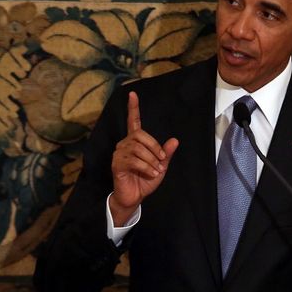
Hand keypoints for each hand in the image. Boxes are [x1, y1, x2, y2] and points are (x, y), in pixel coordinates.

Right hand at [109, 91, 178, 225]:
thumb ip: (166, 154)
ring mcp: (119, 154)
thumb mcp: (160, 166)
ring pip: (137, 148)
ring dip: (151, 159)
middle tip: (161, 160)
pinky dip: (146, 167)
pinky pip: (133, 160)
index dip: (133, 108)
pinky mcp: (117, 164)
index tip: (133, 94)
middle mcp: (125, 144)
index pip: (133, 121)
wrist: (134, 197)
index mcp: (135, 142)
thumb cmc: (145, 180)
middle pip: (140, 135)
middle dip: (154, 147)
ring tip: (156, 170)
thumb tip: (175, 140)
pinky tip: (151, 174)